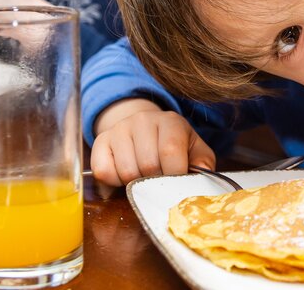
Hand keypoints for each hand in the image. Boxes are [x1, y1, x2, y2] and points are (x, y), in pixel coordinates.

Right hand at [90, 98, 215, 186]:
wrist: (145, 130)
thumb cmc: (174, 146)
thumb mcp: (195, 151)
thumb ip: (203, 164)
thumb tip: (201, 177)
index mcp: (171, 121)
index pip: (170, 152)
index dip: (174, 174)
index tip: (176, 182)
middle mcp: (143, 120)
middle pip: (148, 165)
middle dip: (156, 181)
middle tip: (159, 179)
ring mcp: (119, 129)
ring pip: (126, 172)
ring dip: (137, 183)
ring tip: (144, 175)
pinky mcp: (101, 141)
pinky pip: (104, 172)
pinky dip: (115, 182)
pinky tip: (125, 174)